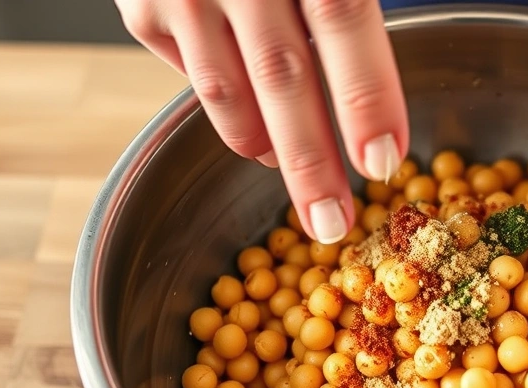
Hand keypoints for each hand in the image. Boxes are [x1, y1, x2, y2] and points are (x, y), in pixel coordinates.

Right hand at [115, 0, 407, 243]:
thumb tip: (386, 101)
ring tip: (298, 181)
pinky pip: (191, 76)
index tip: (383, 162)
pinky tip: (255, 124)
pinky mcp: (140, 3)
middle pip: (281, 73)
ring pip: (227, 89)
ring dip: (266, 147)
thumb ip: (350, 3)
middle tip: (332, 225)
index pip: (342, 19)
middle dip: (311, 162)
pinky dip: (229, 111)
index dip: (366, 95)